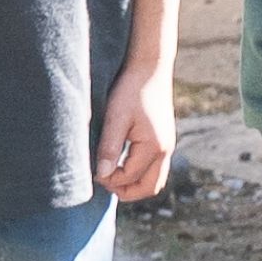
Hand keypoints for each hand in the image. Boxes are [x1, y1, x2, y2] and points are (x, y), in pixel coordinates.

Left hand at [96, 68, 178, 206]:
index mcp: (154, 146)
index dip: (109, 180)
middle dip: (126, 191)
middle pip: (150, 187)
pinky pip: (156, 168)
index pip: (130, 177)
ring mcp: (168, 145)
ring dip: (134, 184)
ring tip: (112, 176)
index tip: (93, 172)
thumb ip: (109, 148)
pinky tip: (122, 164)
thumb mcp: (116, 118)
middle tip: (104, 182)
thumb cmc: (132, 90)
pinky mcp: (165, 140)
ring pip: (155, 180)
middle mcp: (166, 149)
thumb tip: (102, 176)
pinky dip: (140, 174)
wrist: (151, 69)